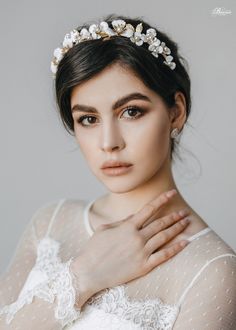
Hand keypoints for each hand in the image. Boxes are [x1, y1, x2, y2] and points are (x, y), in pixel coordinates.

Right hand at [72, 189, 189, 296]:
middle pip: (160, 223)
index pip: (149, 209)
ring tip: (186, 222)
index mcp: (127, 226)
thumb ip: (122, 222)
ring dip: (177, 228)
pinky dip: (176, 248)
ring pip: (164, 237)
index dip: (162, 199)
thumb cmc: (94, 249)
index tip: (172, 193)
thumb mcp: (105, 229)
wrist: (89, 272)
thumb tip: (135, 216)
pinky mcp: (144, 266)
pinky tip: (185, 242)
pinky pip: (164, 255)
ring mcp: (141, 252)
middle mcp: (137, 237)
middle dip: (174, 216)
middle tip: (184, 211)